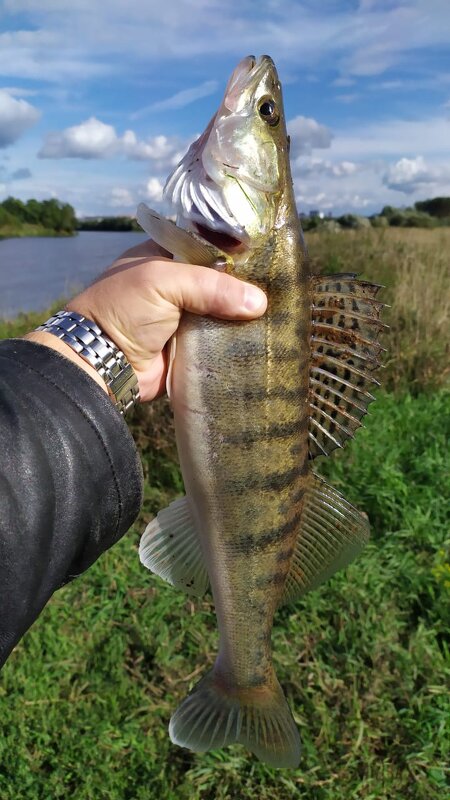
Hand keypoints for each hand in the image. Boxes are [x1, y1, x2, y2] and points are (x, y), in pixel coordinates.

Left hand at [63, 240, 266, 401]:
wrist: (101, 363)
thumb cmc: (123, 309)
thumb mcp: (162, 281)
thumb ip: (210, 286)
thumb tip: (259, 302)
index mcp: (167, 255)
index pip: (211, 245)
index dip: (239, 250)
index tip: (271, 256)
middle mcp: (179, 283)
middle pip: (224, 280)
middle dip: (249, 285)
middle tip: (284, 287)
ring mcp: (187, 316)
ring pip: (227, 311)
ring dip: (248, 315)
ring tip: (283, 312)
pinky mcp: (194, 346)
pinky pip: (223, 340)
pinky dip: (240, 340)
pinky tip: (266, 337)